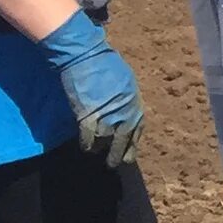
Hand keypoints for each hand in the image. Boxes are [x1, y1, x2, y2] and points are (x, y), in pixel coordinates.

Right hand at [34, 12, 143, 167]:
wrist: (87, 57)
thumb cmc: (107, 65)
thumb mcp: (126, 83)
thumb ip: (126, 100)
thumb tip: (123, 109)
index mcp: (136, 106)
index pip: (137, 132)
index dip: (132, 144)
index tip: (129, 154)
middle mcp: (125, 116)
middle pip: (123, 142)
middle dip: (119, 155)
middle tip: (116, 164)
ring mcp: (107, 118)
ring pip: (106, 144)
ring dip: (101, 150)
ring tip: (97, 154)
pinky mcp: (88, 118)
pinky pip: (88, 139)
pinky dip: (87, 144)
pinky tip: (86, 146)